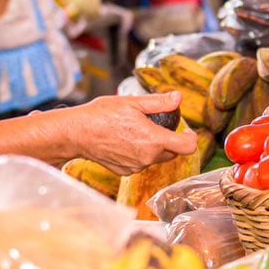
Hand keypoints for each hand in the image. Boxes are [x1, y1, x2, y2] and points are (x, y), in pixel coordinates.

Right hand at [58, 93, 197, 172]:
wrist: (77, 134)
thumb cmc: (102, 115)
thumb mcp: (133, 102)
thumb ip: (159, 102)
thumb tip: (178, 97)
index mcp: (153, 140)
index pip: (188, 146)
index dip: (191, 138)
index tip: (187, 131)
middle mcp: (148, 157)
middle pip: (172, 152)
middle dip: (170, 140)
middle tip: (157, 125)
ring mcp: (136, 167)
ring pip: (156, 158)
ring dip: (154, 147)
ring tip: (137, 131)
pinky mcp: (126, 171)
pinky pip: (141, 163)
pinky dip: (140, 154)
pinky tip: (126, 141)